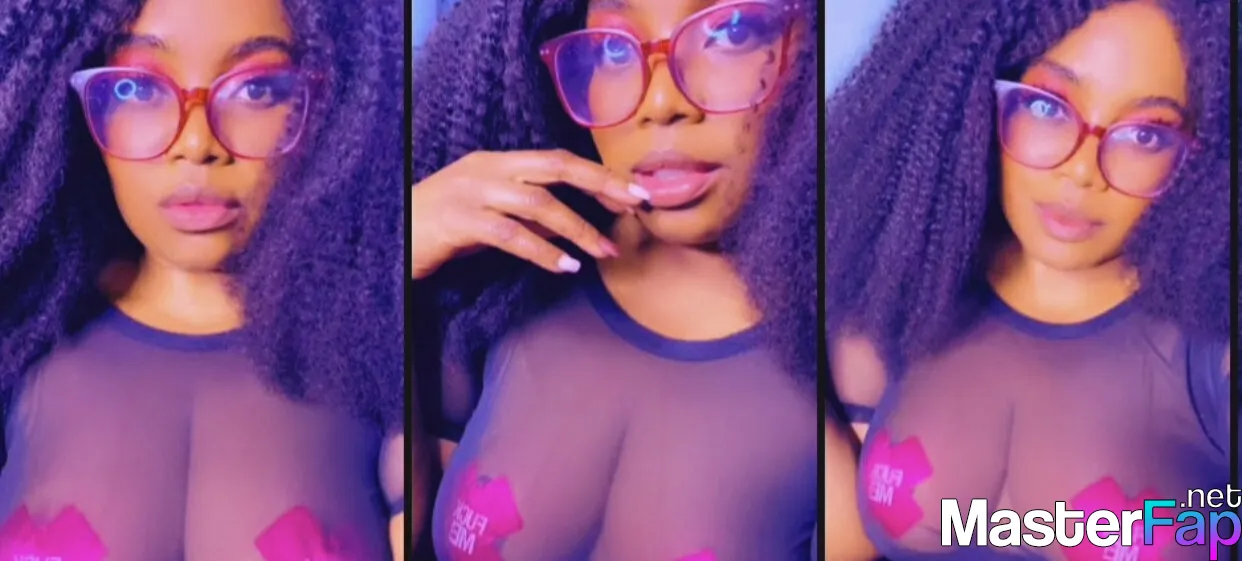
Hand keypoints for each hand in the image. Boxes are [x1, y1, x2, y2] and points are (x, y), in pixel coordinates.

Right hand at [410, 150, 648, 278]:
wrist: (383, 240)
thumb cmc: (437, 231)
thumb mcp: (487, 216)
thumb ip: (525, 216)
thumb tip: (571, 227)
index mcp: (496, 162)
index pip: (557, 160)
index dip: (598, 175)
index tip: (634, 193)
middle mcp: (486, 168)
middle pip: (555, 168)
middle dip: (601, 185)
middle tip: (636, 206)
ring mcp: (470, 191)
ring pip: (537, 202)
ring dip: (577, 228)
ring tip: (605, 251)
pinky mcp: (458, 220)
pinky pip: (510, 234)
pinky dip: (542, 251)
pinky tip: (565, 266)